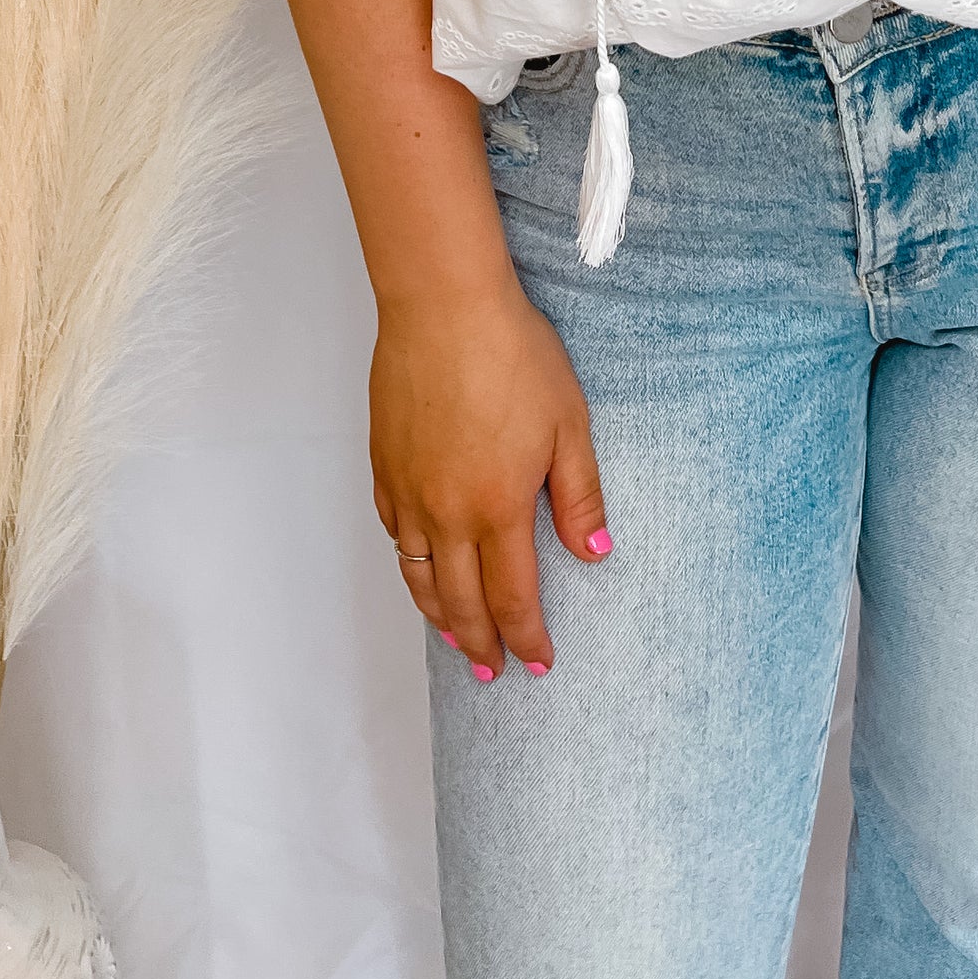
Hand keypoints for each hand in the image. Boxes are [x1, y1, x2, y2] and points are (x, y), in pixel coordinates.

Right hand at [370, 276, 610, 680]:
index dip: (527, 639)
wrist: (443, 306)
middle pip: (460, 603)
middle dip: (481, 646)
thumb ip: (580, 495)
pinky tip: (419, 568)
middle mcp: (445, 513)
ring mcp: (407, 492)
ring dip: (439, 617)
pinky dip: (407, 566)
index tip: (538, 663)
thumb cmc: (512, 354)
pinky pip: (392, 534)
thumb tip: (594, 553)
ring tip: (456, 639)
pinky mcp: (383, 465)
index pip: (512, 598)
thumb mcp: (568, 423)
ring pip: (417, 578)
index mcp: (497, 508)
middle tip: (493, 673)